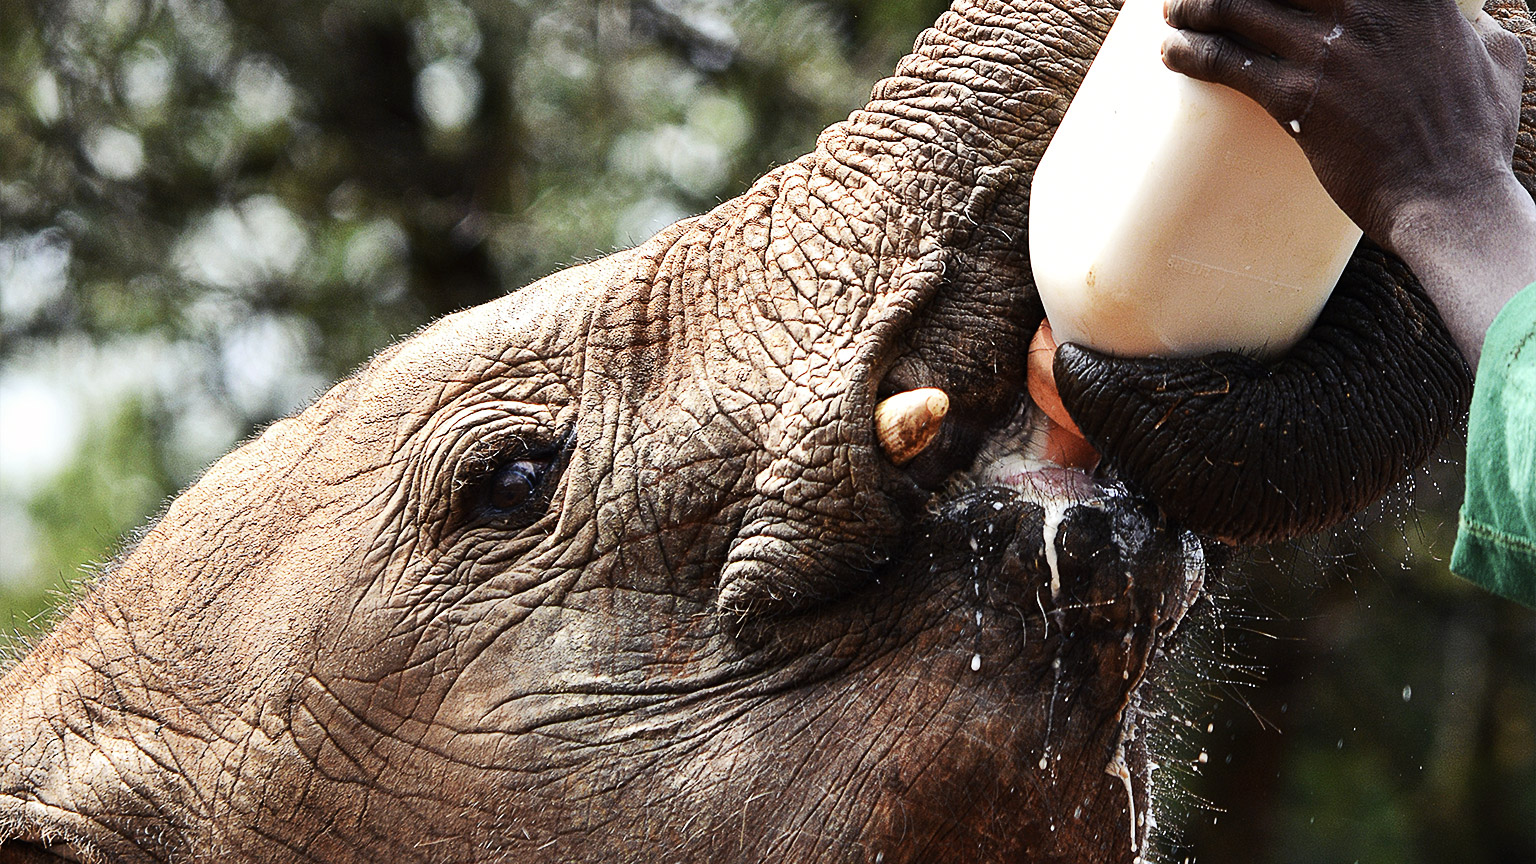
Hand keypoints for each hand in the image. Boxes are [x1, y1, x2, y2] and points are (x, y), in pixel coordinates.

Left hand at [1160, 0, 1535, 364]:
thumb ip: (1475, 30)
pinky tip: (1173, 55)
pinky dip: (1193, 54)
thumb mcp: (1496, 58)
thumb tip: (1472, 24)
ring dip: (1196, 8)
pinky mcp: (1299, 100)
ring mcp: (1330, 53)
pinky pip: (1229, 64)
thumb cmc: (1474, 135)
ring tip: (1174, 13)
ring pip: (1240, 9)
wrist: (1450, 197)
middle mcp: (1366, 9)